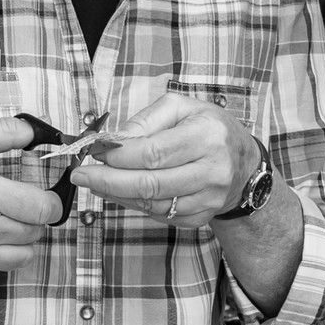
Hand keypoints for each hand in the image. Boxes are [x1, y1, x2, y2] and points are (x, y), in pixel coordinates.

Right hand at [0, 116, 61, 281]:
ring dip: (21, 237)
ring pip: (25, 254)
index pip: (43, 209)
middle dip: (34, 216)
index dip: (51, 200)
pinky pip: (1, 268)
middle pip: (37, 231)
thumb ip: (1, 130)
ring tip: (2, 219)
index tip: (44, 194)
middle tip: (17, 203)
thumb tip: (34, 133)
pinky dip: (0, 253)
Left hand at [71, 92, 259, 226]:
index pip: (153, 153)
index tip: (94, 152)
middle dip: (108, 180)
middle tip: (80, 175)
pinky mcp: (201, 216)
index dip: (118, 156)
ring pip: (151, 204)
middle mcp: (213, 170)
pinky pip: (159, 215)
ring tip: (95, 182)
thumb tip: (111, 141)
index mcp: (208, 136)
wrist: (244, 164)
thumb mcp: (182, 108)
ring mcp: (208, 198)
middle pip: (149, 184)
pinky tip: (120, 193)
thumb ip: (145, 120)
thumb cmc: (210, 129)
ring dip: (116, 195)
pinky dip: (135, 205)